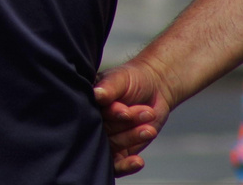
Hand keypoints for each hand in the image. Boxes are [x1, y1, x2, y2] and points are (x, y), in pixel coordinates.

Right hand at [94, 59, 173, 175]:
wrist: (155, 88)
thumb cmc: (133, 79)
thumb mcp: (120, 78)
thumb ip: (109, 87)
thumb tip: (97, 94)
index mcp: (87, 103)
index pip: (90, 114)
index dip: (110, 115)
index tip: (125, 111)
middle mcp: (93, 122)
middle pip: (103, 131)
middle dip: (125, 125)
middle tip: (146, 113)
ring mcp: (106, 138)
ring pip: (113, 145)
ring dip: (132, 137)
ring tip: (150, 128)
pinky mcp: (120, 151)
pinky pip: (118, 164)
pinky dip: (127, 165)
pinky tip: (138, 161)